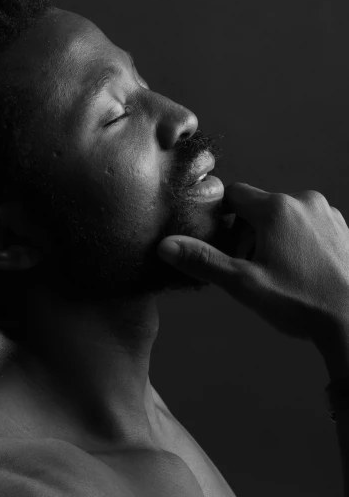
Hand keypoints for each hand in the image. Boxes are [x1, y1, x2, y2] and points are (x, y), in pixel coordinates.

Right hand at [157, 182, 348, 343]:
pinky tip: (300, 274)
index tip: (221, 244)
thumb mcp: (243, 283)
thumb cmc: (299, 302)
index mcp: (276, 209)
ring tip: (277, 276)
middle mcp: (304, 201)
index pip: (233, 194)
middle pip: (259, 208)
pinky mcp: (343, 229)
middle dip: (248, 234)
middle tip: (249, 269)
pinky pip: (309, 227)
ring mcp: (328, 214)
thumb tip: (165, 245)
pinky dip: (298, 243)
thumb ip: (202, 260)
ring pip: (285, 218)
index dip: (221, 218)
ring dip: (273, 239)